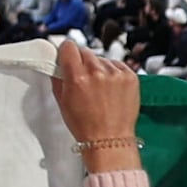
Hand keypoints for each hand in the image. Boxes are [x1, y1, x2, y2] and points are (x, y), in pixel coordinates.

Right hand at [49, 43, 142, 162]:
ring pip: (102, 59)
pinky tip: (111, 89)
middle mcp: (97, 72)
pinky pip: (117, 65)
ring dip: (99, 69)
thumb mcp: (63, 102)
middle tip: (84, 79)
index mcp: (77, 77)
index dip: (66, 53)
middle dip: (82, 63)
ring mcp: (115, 74)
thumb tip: (56, 64)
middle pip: (85, 52)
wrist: (110, 140)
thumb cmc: (86, 126)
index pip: (69, 47)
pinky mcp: (130, 76)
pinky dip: (113, 73)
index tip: (68, 58)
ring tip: (100, 89)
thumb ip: (58, 78)